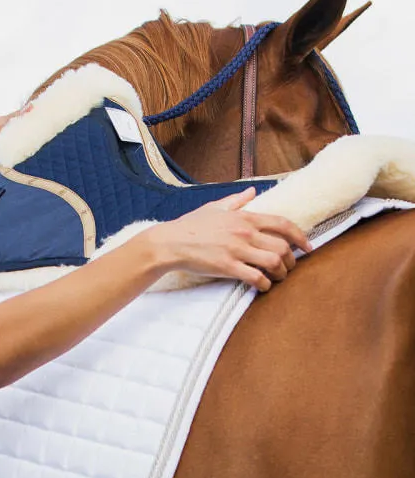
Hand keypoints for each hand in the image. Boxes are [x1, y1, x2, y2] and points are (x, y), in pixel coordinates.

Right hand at [146, 188, 312, 291]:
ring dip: (281, 273)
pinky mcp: (227, 267)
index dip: (300, 237)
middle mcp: (245, 232)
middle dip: (292, 260)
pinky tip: (263, 286)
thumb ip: (236, 200)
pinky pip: (255, 277)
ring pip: (274, 262)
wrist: (169, 243)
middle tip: (289, 268)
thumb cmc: (189, 226)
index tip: (308, 247)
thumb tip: (252, 192)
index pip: (283, 224)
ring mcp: (236, 250)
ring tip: (277, 278)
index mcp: (244, 217)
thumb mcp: (214, 207)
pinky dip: (264, 284)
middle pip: (283, 246)